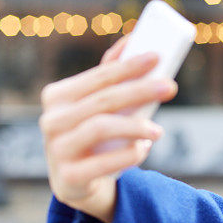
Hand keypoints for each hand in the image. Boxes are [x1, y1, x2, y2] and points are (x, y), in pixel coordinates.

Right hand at [39, 33, 177, 222]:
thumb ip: (111, 75)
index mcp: (57, 96)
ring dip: (135, 126)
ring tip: (159, 131)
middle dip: (140, 90)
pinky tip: (143, 149)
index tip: (158, 56)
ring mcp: (56, 150)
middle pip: (104, 100)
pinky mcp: (69, 178)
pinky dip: (129, 154)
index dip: (128, 66)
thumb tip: (133, 39)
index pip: (98, 76)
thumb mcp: (100, 105)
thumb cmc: (94, 136)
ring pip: (100, 128)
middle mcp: (51, 120)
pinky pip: (103, 163)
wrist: (79, 183)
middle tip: (170, 86)